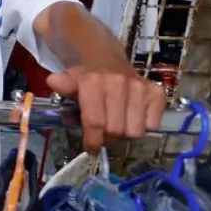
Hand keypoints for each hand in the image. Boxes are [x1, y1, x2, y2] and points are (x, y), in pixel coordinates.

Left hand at [47, 66, 165, 152]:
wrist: (110, 62)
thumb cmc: (89, 78)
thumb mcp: (71, 81)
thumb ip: (63, 86)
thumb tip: (53, 82)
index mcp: (93, 81)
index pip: (95, 122)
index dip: (93, 140)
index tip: (92, 148)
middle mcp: (118, 82)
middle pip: (116, 131)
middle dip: (108, 138)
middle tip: (104, 133)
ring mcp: (140, 87)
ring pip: (135, 132)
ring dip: (125, 133)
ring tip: (117, 124)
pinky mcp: (157, 93)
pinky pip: (152, 125)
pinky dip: (143, 126)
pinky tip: (132, 116)